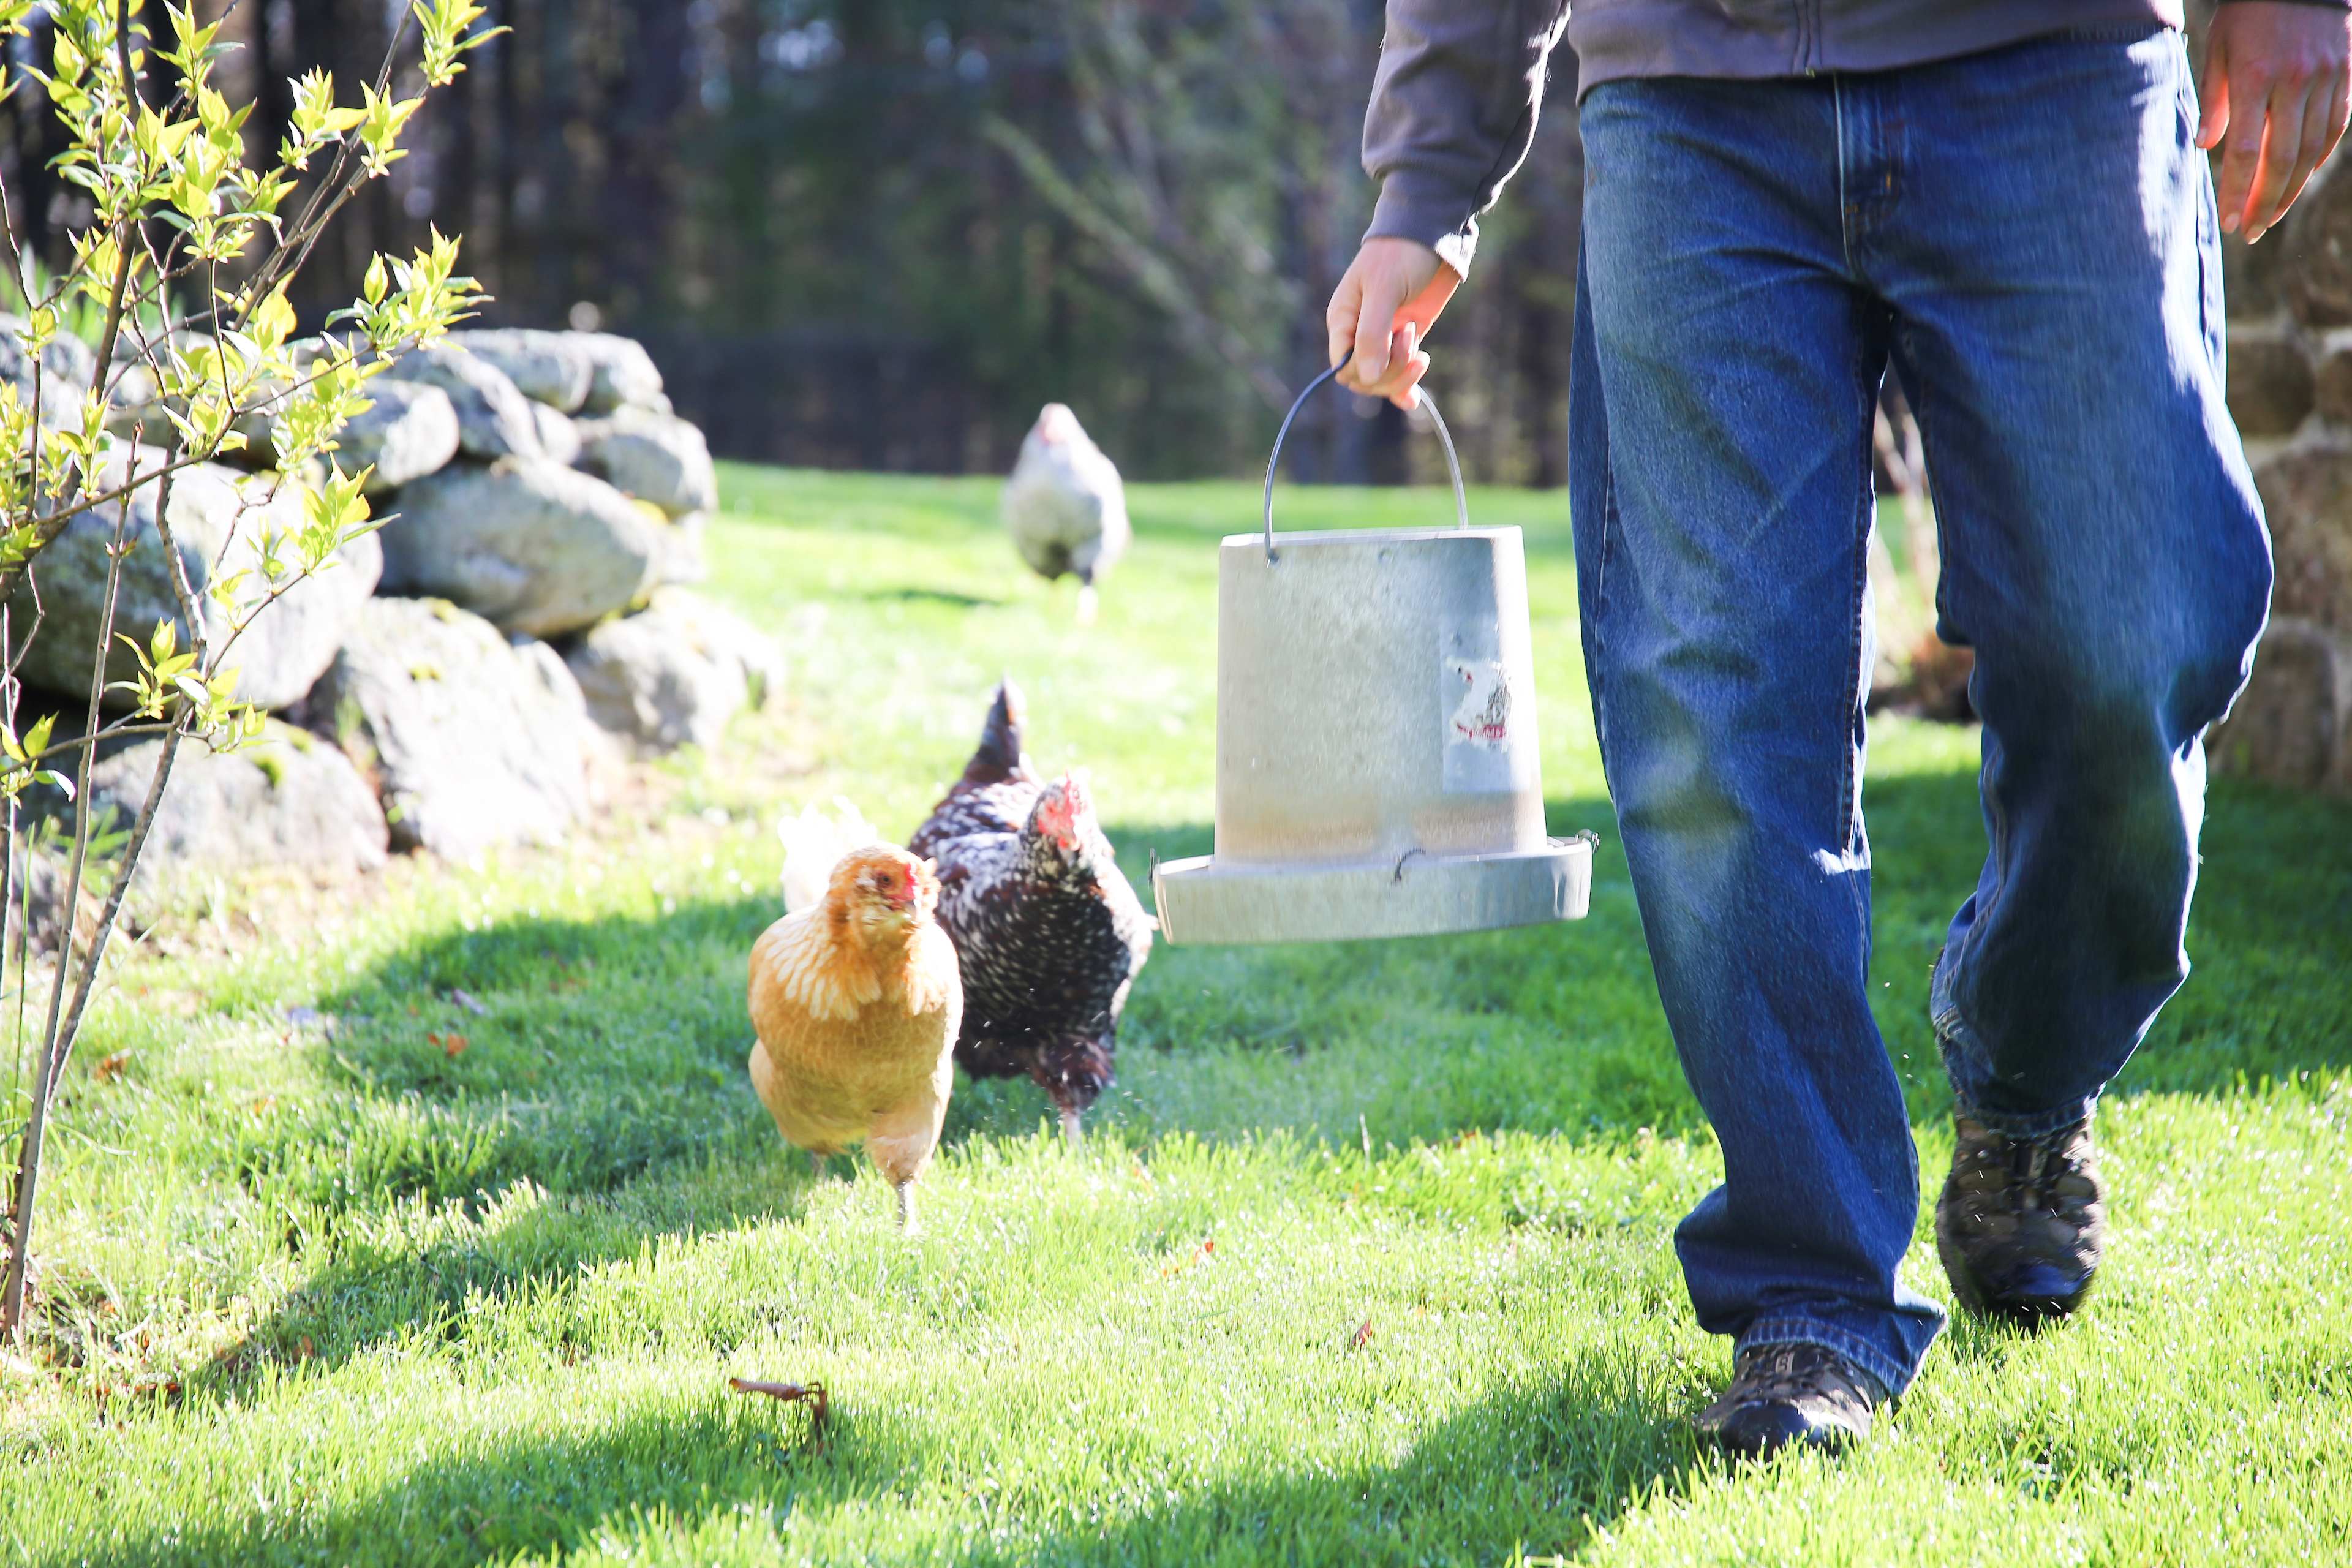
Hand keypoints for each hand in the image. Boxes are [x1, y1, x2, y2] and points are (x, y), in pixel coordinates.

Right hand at [1325, 238, 1460, 408]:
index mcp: (1342, 319)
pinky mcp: (1406, 339)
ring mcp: (1384, 337)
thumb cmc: (1401, 253)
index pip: (1344, 366)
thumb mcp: (1384, 289)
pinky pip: (1398, 375)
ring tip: (1421, 350)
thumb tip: (1367, 378)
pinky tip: (1413, 400)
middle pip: (1363, 378)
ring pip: (1382, 379)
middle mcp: (1359, 332)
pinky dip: (1405, 389)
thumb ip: (1373, 333)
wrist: (1432, 234)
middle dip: (1389, 371)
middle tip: (1411, 339)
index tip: (1391, 342)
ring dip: (1403, 374)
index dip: (1366, 368)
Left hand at [2200, 1, 2351, 241]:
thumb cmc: (2249, 12)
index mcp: (2257, 78)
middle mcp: (2295, 82)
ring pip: (2312, 149)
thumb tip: (2205, 148)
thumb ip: (2214, 99)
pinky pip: (2335, 128)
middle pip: (2281, 158)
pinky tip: (2300, 180)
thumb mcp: (2220, 48)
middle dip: (2264, 201)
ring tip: (2269, 215)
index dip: (2236, 190)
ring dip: (2291, 189)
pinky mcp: (2347, 75)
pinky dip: (2317, 159)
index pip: (2244, 150)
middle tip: (2249, 230)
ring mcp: (2327, 79)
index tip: (2228, 220)